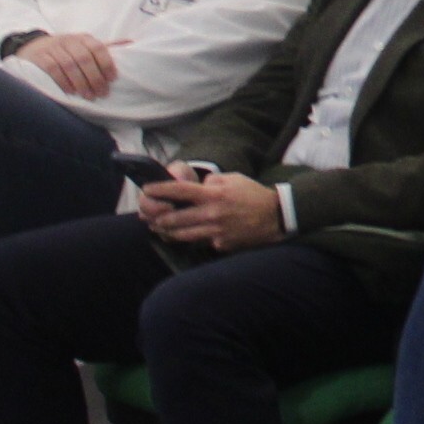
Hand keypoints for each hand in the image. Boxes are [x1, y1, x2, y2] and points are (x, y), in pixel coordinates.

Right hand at [24, 32, 127, 98]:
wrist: (33, 47)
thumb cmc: (66, 50)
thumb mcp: (85, 46)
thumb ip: (105, 47)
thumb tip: (132, 43)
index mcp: (84, 38)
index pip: (98, 48)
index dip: (106, 63)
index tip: (112, 79)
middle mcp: (69, 41)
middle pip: (84, 58)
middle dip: (95, 78)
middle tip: (102, 93)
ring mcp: (53, 48)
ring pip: (69, 64)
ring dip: (81, 82)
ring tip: (88, 96)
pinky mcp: (40, 57)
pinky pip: (52, 69)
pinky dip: (63, 81)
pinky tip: (70, 92)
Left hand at [139, 169, 284, 249]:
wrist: (276, 216)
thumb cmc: (253, 194)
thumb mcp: (233, 179)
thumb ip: (211, 182)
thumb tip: (196, 188)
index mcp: (214, 194)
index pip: (179, 191)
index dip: (160, 190)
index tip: (147, 189)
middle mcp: (212, 214)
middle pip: (174, 219)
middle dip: (157, 218)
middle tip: (150, 217)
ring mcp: (216, 231)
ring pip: (182, 235)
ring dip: (168, 232)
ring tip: (161, 228)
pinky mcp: (221, 244)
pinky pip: (202, 242)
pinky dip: (195, 238)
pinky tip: (191, 235)